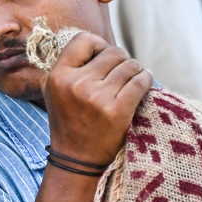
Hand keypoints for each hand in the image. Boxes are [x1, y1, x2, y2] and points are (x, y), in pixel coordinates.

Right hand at [42, 33, 153, 168]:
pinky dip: (146, 79)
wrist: (76, 161)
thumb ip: (70, 67)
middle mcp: (76, 84)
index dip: (98, 45)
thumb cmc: (70, 122)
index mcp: (58, 77)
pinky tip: (145, 83)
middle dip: (122, 60)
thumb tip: (100, 46)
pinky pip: (140, 82)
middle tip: (124, 72)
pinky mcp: (117, 111)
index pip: (83, 39)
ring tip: (135, 78)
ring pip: (129, 65)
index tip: (104, 58)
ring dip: (136, 70)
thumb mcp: (55, 92)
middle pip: (112, 52)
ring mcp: (97, 98)